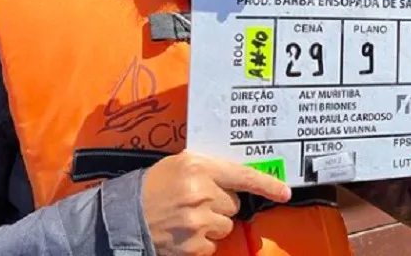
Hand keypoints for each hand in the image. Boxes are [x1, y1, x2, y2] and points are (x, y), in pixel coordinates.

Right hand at [142, 151, 291, 255]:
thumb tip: (238, 176)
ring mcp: (198, 222)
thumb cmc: (154, 185)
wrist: (126, 216)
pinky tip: (184, 232)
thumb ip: (209, 167)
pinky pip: (213, 244)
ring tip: (188, 216)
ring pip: (226, 225)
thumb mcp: (180, 163)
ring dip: (213, 223)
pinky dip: (202, 241)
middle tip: (198, 200)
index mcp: (200, 168)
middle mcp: (202, 194)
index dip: (267, 184)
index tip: (284, 192)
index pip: (243, 176)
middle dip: (220, 203)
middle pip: (234, 203)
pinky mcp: (194, 246)